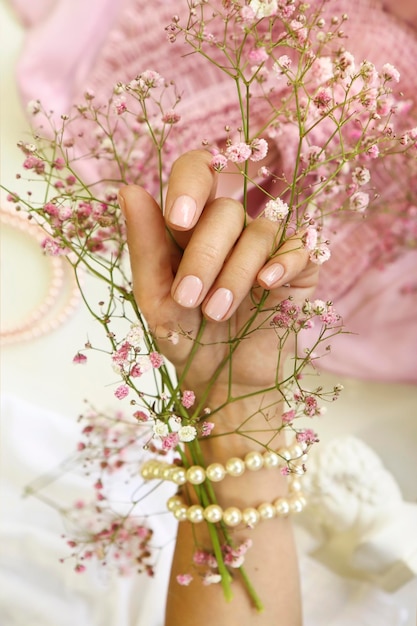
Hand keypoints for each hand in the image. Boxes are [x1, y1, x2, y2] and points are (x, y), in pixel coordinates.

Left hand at [119, 150, 317, 410]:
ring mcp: (267, 244)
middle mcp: (231, 227)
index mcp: (192, 224)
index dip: (190, 184)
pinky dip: (283, 263)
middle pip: (225, 210)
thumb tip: (129, 189)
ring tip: (217, 312)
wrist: (223, 380)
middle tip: (190, 299)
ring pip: (259, 232)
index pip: (196, 171)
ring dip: (235, 273)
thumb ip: (145, 245)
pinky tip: (266, 285)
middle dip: (204, 256)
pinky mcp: (298, 265)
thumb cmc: (185, 336)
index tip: (178, 220)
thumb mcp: (155, 297)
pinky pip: (298, 246)